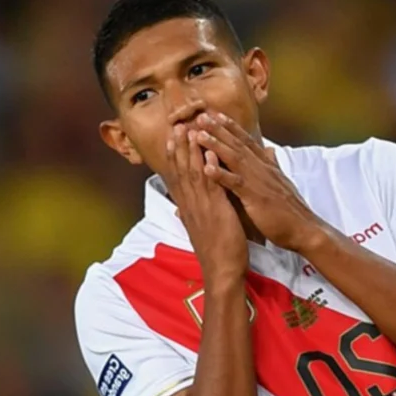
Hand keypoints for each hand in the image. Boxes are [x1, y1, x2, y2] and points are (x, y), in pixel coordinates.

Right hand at [163, 124, 248, 286]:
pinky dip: (209, 169)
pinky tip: (209, 153)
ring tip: (188, 129)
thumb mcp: (205, 226)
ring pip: (192, 174)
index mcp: (189, 207)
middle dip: (178, 146)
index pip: (178, 176)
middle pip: (180, 170)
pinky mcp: (215, 212)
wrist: (222, 271)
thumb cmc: (217, 249)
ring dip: (190, 151)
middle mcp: (190, 204)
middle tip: (176, 123)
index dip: (175, 155)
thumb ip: (199, 210)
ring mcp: (201, 207)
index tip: (173, 135)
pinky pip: (210, 187)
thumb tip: (188, 204)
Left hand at [194, 113, 323, 251]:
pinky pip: (236, 184)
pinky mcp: (255, 197)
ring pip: (234, 159)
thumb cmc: (291, 210)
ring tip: (198, 134)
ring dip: (216, 145)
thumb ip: (274, 164)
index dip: (231, 127)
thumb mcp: (282, 182)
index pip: (247, 142)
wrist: (304, 229)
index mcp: (267, 166)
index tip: (216, 115)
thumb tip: (270, 150)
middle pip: (237, 144)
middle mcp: (262, 169)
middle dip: (219, 129)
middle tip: (201, 115)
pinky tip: (206, 168)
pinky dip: (221, 175)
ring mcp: (258, 182)